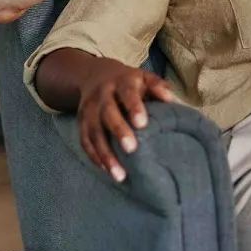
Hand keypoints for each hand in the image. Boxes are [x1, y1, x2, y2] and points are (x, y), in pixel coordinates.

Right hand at [76, 62, 176, 182]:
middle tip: (131, 149)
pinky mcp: (81, 122)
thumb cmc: (128, 83)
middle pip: (108, 112)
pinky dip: (94, 156)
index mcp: (121, 82)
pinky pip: (85, 141)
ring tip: (119, 174)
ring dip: (105, 153)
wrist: (94, 76)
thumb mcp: (143, 78)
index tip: (142, 123)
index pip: (127, 93)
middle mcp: (102, 94)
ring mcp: (89, 109)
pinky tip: (106, 170)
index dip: (134, 107)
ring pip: (94, 131)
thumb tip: (169, 99)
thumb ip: (157, 87)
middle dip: (118, 130)